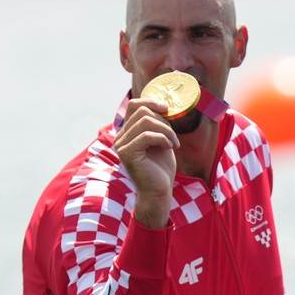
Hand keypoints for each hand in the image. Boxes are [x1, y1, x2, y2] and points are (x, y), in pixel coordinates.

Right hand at [112, 95, 178, 228]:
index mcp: (127, 132)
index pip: (134, 105)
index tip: (167, 108)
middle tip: (173, 137)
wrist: (159, 192)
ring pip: (145, 121)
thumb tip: (163, 105)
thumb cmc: (161, 169)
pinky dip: (163, 138)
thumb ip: (158, 124)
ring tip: (173, 143)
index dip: (151, 101)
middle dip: (163, 121)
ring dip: (166, 130)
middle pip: (142, 111)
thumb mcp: (161, 141)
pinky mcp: (126, 153)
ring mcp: (121, 145)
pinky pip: (146, 135)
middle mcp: (120, 137)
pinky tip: (170, 148)